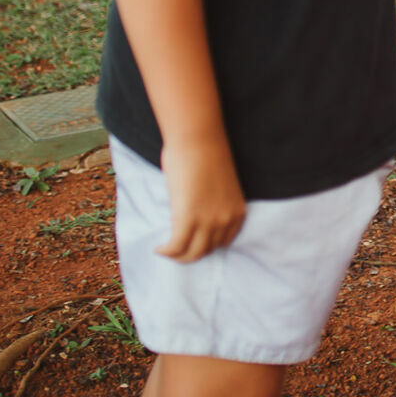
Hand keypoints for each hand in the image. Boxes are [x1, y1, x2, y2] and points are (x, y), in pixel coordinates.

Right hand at [157, 137, 246, 261]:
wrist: (198, 140)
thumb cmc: (205, 154)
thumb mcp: (217, 187)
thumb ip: (210, 205)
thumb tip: (194, 213)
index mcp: (238, 211)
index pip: (224, 241)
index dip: (206, 244)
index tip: (192, 242)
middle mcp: (227, 219)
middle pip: (208, 250)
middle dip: (190, 252)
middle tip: (175, 249)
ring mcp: (209, 221)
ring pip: (193, 254)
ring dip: (177, 256)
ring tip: (166, 250)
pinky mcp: (188, 219)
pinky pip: (176, 247)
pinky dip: (166, 251)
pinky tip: (158, 247)